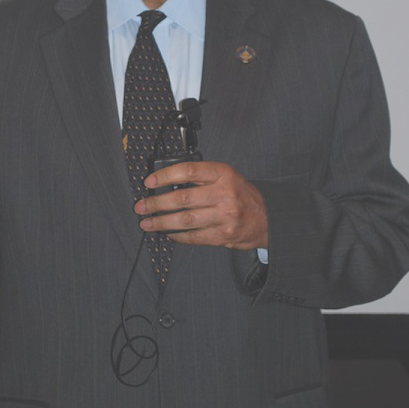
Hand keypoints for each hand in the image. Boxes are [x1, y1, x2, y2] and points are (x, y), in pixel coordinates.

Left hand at [135, 160, 267, 248]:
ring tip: (147, 223)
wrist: (267, 218)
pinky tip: (168, 233)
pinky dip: (178, 236)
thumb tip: (167, 185)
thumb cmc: (242, 196)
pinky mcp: (223, 235)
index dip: (165, 176)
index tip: (149, 182)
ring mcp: (224, 216)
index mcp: (223, 174)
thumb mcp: (226, 178)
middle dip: (156, 203)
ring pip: (185, 220)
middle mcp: (224, 193)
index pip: (188, 171)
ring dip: (162, 222)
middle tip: (141, 207)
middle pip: (182, 198)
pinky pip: (194, 237)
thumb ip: (202, 179)